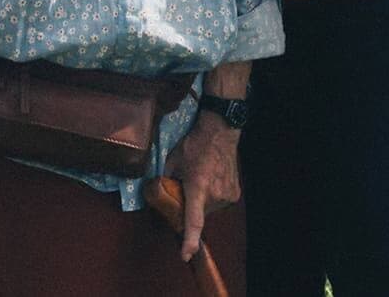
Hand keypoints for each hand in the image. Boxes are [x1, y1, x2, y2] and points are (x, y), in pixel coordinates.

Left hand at [163, 112, 240, 262]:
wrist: (220, 131)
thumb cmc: (194, 145)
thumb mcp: (172, 160)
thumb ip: (164, 180)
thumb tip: (154, 192)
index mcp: (198, 187)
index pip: (194, 220)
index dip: (189, 240)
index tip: (186, 256)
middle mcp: (215, 194)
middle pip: (198, 214)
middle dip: (189, 207)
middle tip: (185, 189)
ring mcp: (227, 195)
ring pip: (208, 210)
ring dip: (201, 202)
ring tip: (200, 180)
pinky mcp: (234, 194)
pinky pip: (218, 203)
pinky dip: (211, 197)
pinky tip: (209, 180)